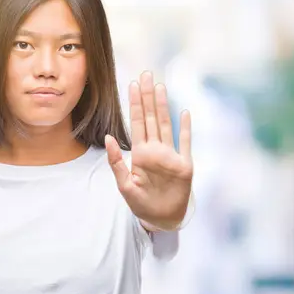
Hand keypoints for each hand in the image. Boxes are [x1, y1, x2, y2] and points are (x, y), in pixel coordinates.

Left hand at [105, 71, 192, 230]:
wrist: (161, 219)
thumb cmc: (141, 203)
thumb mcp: (124, 185)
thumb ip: (116, 162)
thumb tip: (108, 137)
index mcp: (140, 153)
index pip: (137, 123)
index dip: (135, 104)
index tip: (132, 84)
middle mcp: (156, 150)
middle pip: (152, 118)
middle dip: (148, 97)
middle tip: (146, 75)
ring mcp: (171, 156)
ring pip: (166, 125)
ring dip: (164, 106)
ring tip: (160, 87)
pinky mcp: (184, 165)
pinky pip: (186, 143)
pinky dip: (186, 129)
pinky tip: (184, 112)